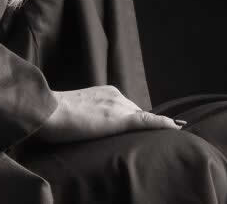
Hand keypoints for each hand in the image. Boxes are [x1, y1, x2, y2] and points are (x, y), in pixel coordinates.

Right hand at [35, 85, 182, 143]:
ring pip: (141, 118)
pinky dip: (162, 124)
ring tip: (172, 132)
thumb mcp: (75, 110)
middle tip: (160, 134)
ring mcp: (118, 105)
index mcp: (104, 93)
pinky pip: (146, 121)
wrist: (49, 111)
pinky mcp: (119, 118)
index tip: (150, 123)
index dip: (136, 118)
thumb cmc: (55, 114)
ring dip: (152, 126)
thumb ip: (88, 113)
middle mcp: (115, 95)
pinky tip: (176, 127)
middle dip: (144, 124)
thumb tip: (89, 126)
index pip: (125, 108)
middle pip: (136, 113)